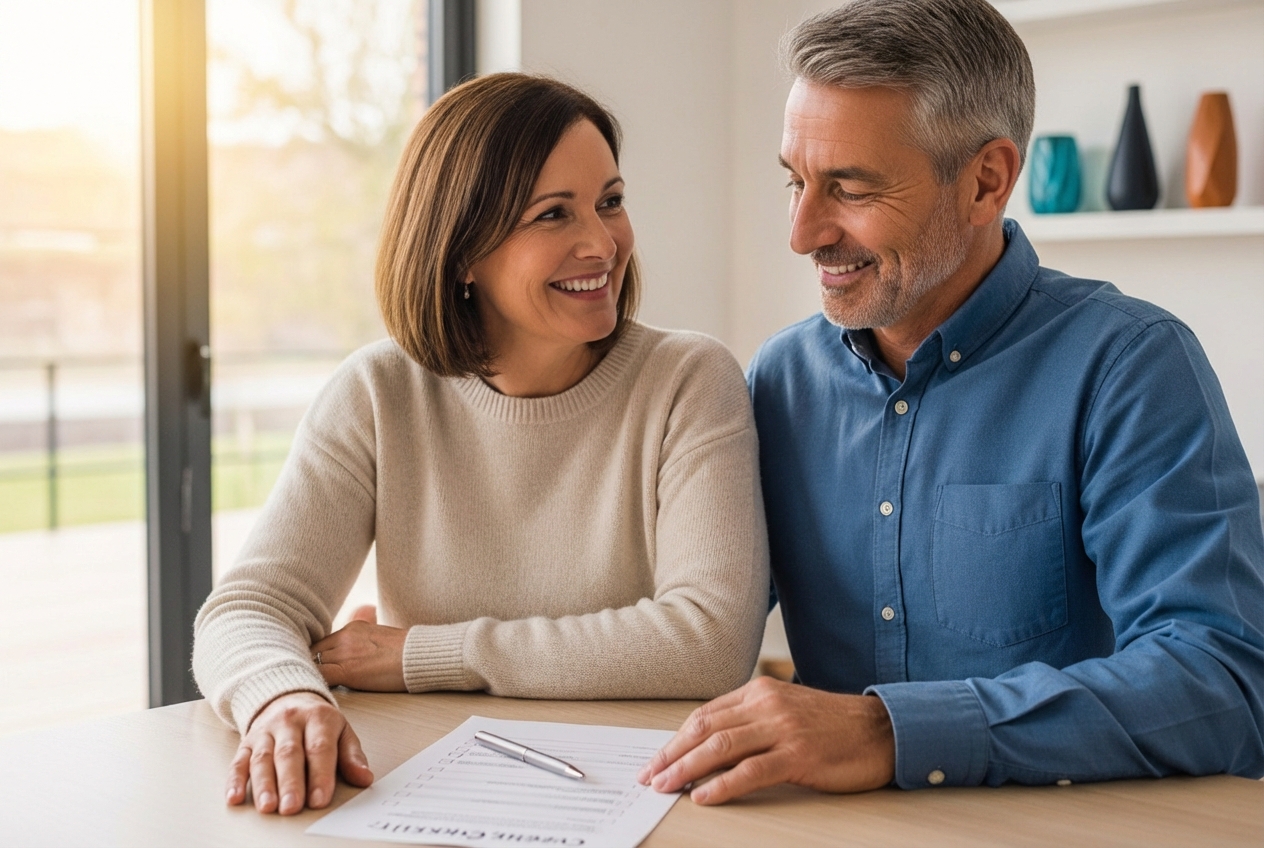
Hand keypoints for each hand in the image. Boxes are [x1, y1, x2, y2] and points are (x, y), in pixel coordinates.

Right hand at [226, 691, 372, 814]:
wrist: (288, 696)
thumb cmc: (318, 722)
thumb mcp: (342, 731)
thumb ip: (352, 756)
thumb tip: (364, 778)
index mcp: (318, 718)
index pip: (319, 748)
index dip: (320, 775)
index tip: (320, 799)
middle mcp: (290, 722)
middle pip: (289, 754)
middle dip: (290, 783)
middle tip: (292, 807)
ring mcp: (266, 731)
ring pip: (263, 758)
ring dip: (264, 785)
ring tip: (268, 807)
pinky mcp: (246, 742)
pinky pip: (239, 760)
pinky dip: (235, 780)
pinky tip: (235, 797)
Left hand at [311, 605, 407, 691]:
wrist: (420, 657)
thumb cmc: (407, 654)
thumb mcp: (381, 638)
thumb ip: (363, 643)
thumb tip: (359, 655)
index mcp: (353, 628)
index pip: (322, 642)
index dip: (314, 656)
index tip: (311, 666)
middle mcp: (345, 636)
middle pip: (313, 651)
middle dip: (308, 665)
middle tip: (303, 678)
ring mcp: (345, 652)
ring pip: (312, 663)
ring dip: (308, 675)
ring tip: (304, 686)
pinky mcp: (347, 670)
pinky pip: (319, 676)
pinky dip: (313, 683)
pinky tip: (312, 692)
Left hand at [636, 677, 894, 804]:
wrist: (882, 730)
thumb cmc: (834, 726)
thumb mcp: (787, 711)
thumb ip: (752, 720)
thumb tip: (710, 744)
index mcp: (759, 692)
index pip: (705, 715)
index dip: (676, 739)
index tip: (656, 760)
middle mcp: (766, 704)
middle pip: (705, 728)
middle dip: (671, 754)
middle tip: (650, 776)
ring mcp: (782, 728)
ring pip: (721, 747)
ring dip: (687, 768)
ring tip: (666, 786)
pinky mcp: (799, 755)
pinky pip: (750, 771)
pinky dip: (722, 785)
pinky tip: (703, 796)